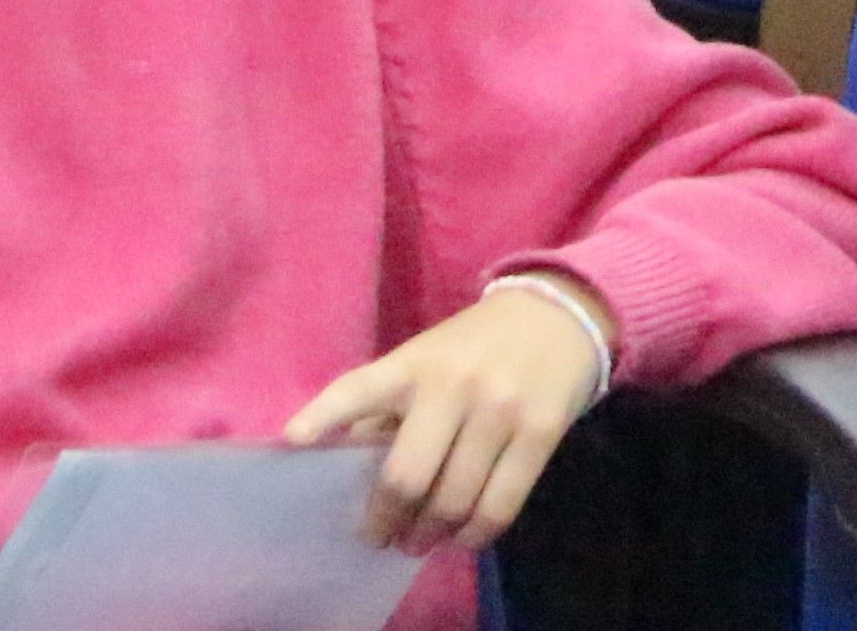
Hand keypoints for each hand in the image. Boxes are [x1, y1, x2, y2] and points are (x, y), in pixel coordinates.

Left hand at [285, 276, 609, 554]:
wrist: (560, 313)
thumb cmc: (477, 345)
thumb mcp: (427, 359)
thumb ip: (389, 407)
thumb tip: (352, 467)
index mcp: (414, 364)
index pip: (359, 388)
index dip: (323, 415)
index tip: (295, 440)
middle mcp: (453, 385)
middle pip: (407, 477)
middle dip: (387, 521)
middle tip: (380, 538)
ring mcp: (500, 409)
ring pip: (454, 500)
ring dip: (430, 535)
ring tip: (419, 543)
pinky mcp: (540, 431)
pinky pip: (501, 504)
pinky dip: (475, 534)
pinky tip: (463, 537)